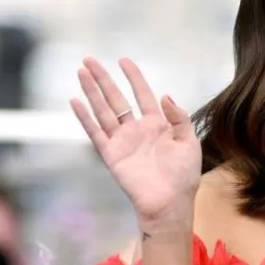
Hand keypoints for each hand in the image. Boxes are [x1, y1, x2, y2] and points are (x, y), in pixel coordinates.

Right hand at [72, 56, 199, 232]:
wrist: (170, 204)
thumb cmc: (183, 177)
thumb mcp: (189, 143)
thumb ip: (179, 118)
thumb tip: (165, 96)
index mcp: (157, 124)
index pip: (142, 94)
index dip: (133, 77)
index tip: (123, 61)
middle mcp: (136, 130)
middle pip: (116, 98)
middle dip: (103, 79)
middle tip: (89, 60)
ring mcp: (122, 142)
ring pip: (103, 111)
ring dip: (92, 91)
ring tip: (81, 72)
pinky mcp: (112, 155)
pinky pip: (96, 133)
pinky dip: (85, 118)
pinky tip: (75, 101)